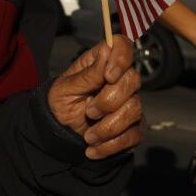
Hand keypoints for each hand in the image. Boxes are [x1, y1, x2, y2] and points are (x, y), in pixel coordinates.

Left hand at [48, 36, 142, 159]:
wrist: (61, 131)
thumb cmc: (61, 102)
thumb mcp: (65, 88)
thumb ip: (88, 74)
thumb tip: (107, 51)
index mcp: (102, 62)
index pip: (122, 45)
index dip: (121, 57)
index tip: (109, 76)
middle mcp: (121, 79)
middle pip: (132, 81)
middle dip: (108, 101)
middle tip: (88, 112)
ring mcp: (130, 103)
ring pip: (134, 110)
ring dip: (108, 128)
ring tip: (88, 136)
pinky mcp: (133, 127)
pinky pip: (133, 136)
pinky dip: (110, 146)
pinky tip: (93, 149)